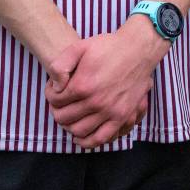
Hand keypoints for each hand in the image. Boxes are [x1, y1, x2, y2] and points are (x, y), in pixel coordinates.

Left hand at [45, 18, 166, 148]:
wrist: (138, 50)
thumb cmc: (109, 47)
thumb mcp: (80, 46)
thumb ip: (60, 65)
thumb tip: (55, 87)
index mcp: (83, 85)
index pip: (55, 100)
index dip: (50, 94)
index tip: (55, 88)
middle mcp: (95, 102)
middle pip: (64, 118)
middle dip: (57, 110)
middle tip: (60, 103)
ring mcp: (109, 111)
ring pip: (79, 131)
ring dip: (68, 126)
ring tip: (69, 117)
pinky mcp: (121, 117)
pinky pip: (100, 139)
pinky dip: (87, 142)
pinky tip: (79, 137)